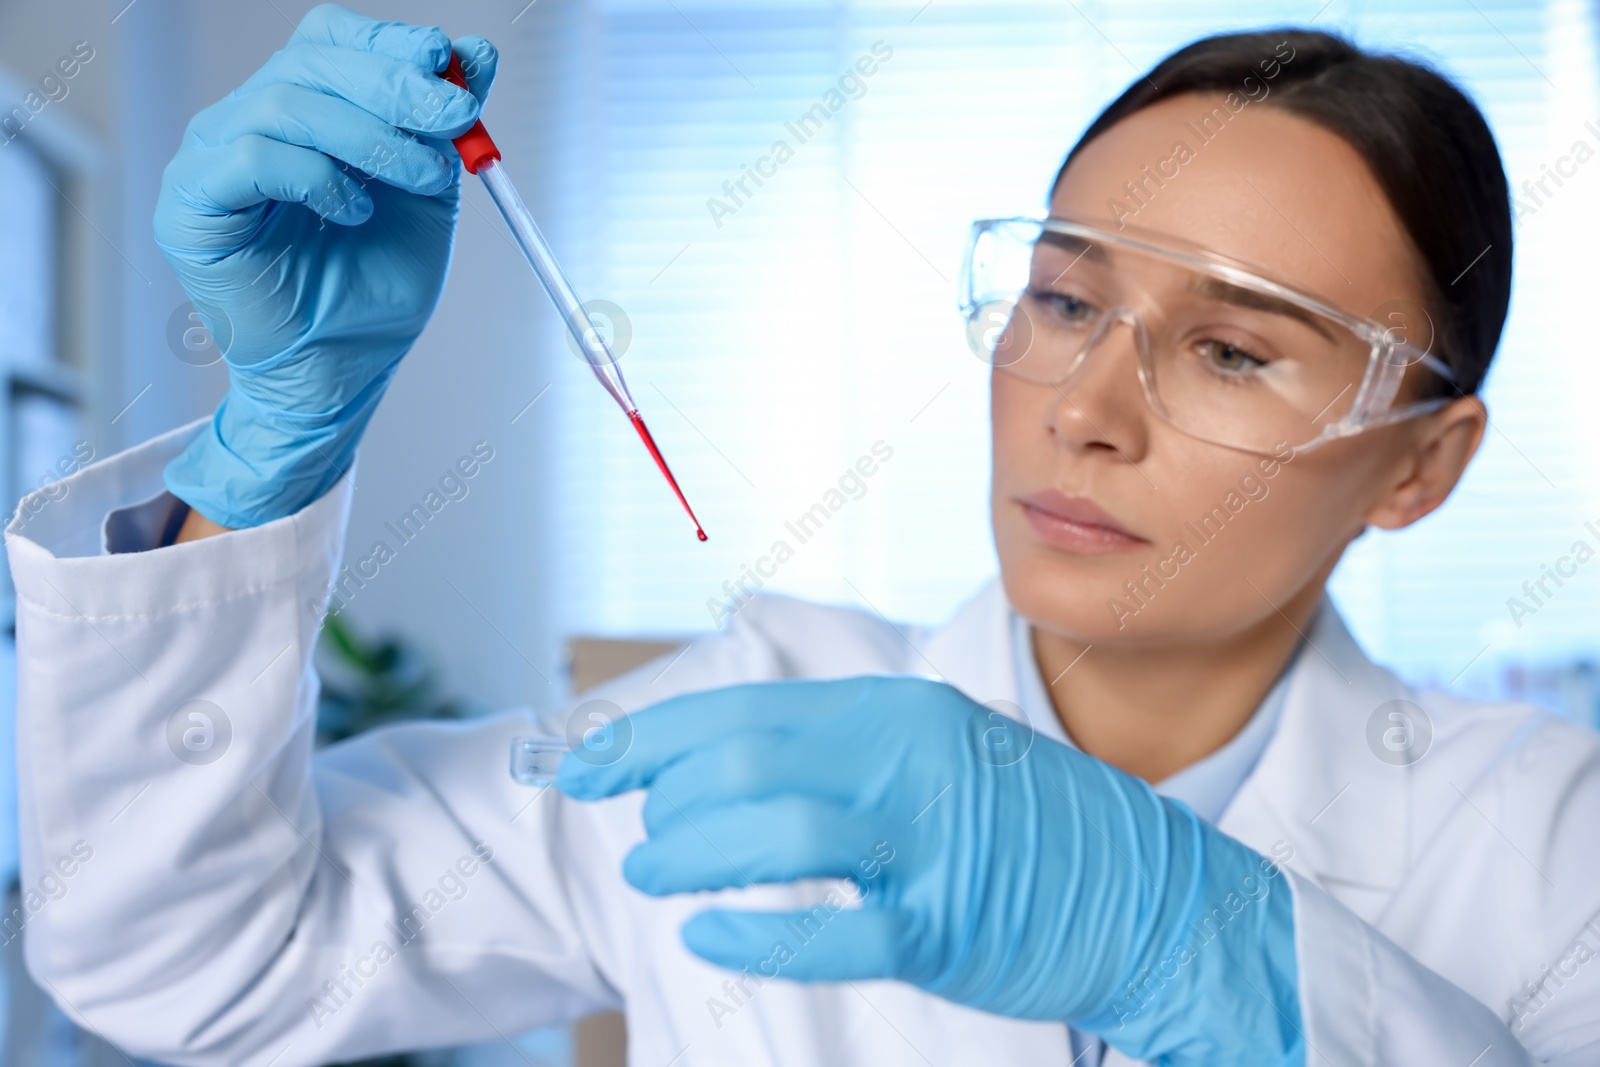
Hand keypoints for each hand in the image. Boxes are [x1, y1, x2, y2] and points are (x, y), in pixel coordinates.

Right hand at [155, 4, 496, 527]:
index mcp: (298, 110)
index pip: (329, 38)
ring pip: (287, 104)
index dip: (387, 41)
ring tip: (425, 178)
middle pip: (310, 61)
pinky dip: (318, 177)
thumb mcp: (427, 195)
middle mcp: (244, 120)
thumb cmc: (374, 291)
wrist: (341, 375)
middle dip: (396, 85)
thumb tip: (475, 51)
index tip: (448, 62)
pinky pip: (252, 158)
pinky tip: (356, 214)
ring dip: (373, 136)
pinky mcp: (191, 204)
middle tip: (457, 118)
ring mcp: (209, 158)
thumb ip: (444, 125)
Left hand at [559, 677, 1303, 1065]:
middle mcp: (908, 757)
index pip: (743, 710)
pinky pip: (829, 928)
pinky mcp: (946, 924)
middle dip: (665, 798)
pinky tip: (708, 934)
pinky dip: (753, 933)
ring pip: (776, 830)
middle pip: (745, 761)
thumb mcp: (931, 754)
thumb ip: (835, 753)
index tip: (583, 764)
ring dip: (691, 852)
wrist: (1149, 890)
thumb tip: (714, 767)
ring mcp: (930, 839)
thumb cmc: (1020, 824)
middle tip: (640, 835)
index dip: (650, 738)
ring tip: (652, 873)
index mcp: (895, 711)